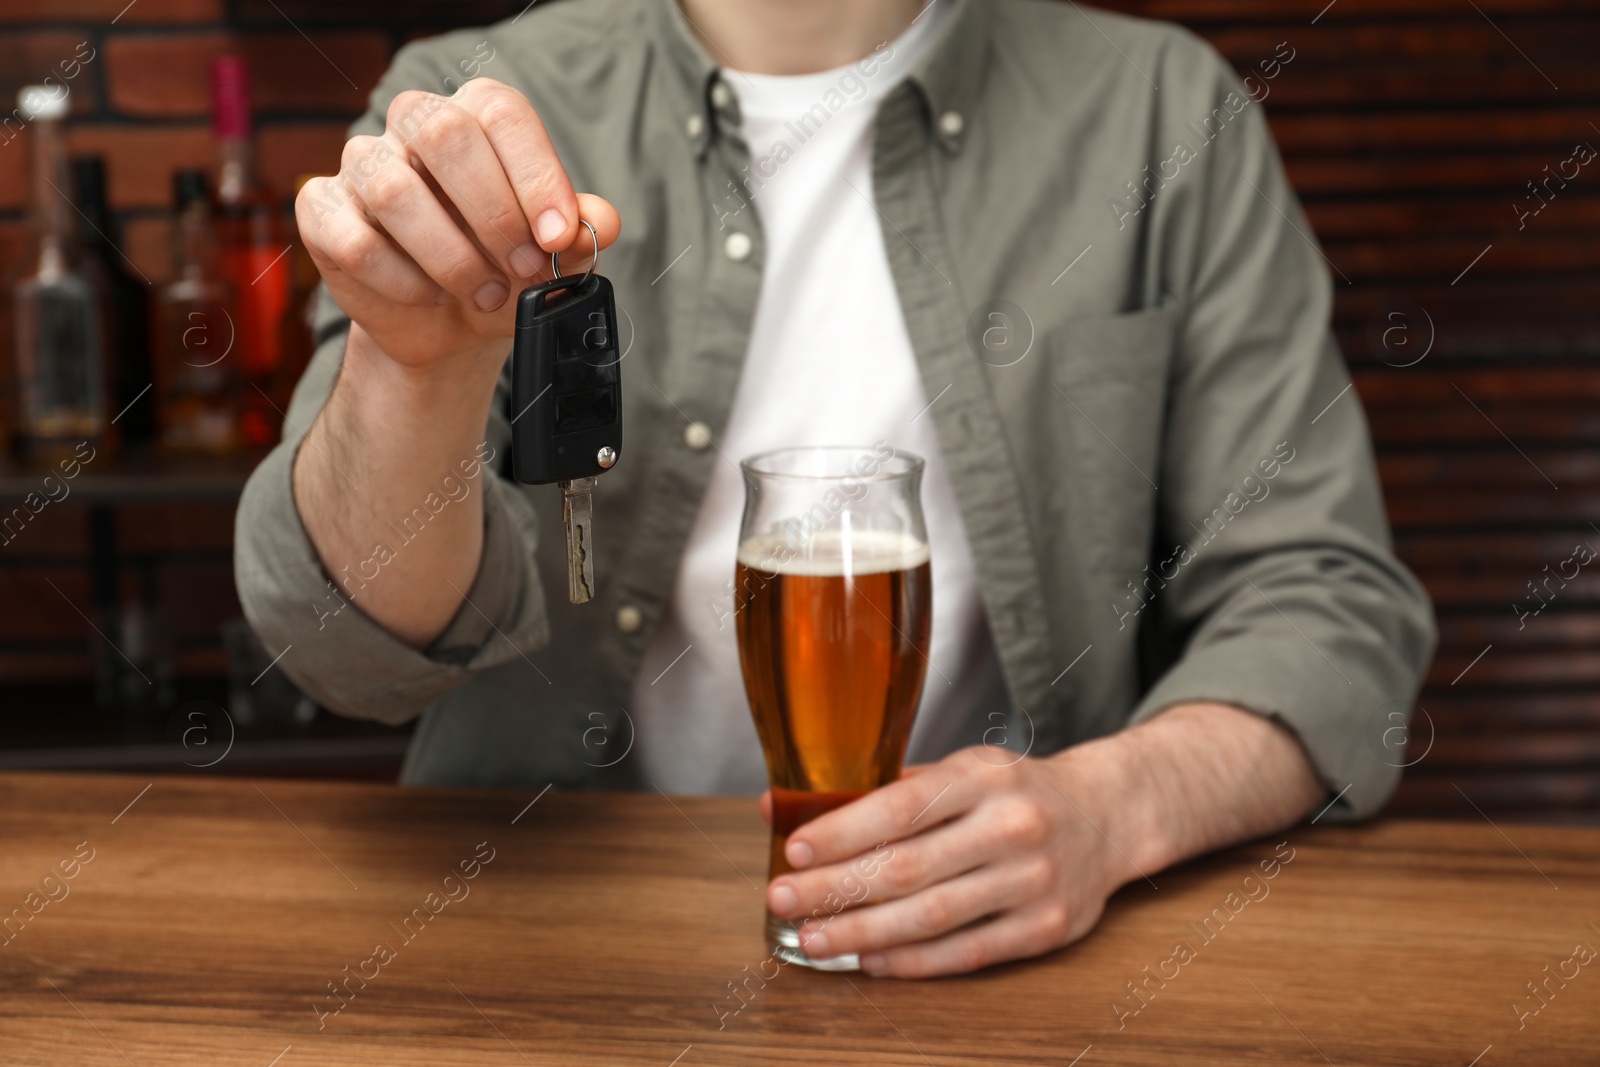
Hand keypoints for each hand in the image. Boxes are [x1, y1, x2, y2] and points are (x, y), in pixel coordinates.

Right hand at [296, 78, 621, 379]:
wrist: (446, 328)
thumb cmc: (502, 272)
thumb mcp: (550, 259)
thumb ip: (579, 235)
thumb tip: (602, 222)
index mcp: (475, 117)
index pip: (501, 113)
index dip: (535, 174)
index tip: (559, 237)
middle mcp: (413, 126)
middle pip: (443, 133)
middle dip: (493, 212)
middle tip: (524, 267)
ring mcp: (362, 164)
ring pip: (394, 190)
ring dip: (451, 256)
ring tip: (484, 293)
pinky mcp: (323, 211)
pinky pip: (356, 240)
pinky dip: (402, 280)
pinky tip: (429, 295)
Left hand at [762, 744, 1139, 978]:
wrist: (1108, 816)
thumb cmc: (1016, 791)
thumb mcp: (963, 769)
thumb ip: (885, 789)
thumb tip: (785, 804)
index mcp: (984, 777)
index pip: (901, 806)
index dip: (843, 831)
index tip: (795, 848)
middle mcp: (1011, 827)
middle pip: (908, 867)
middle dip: (836, 887)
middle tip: (784, 899)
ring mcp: (1032, 880)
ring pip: (932, 916)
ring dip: (864, 933)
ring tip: (814, 938)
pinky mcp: (1045, 927)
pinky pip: (967, 952)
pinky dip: (914, 962)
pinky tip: (872, 961)